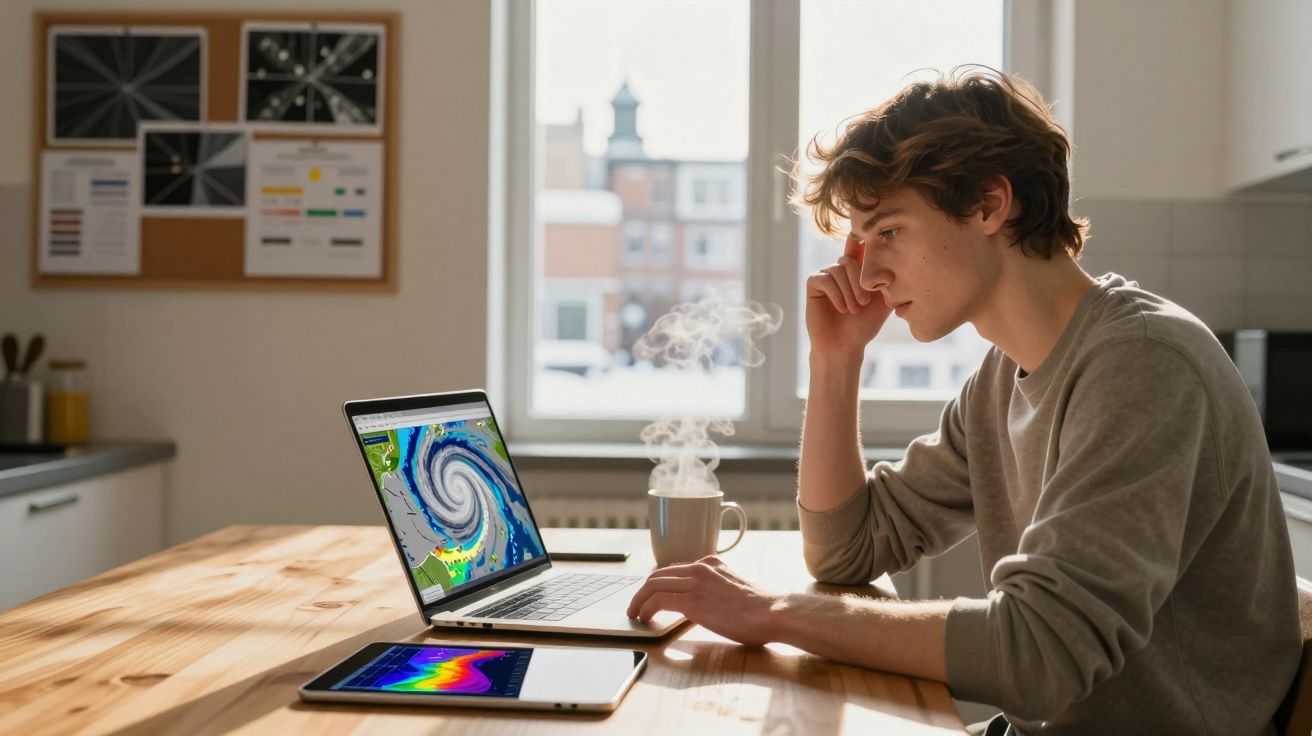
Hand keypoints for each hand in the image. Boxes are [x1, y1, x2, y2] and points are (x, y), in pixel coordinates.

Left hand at [626, 556, 778, 646]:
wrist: (772, 612)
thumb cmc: (760, 609)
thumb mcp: (735, 588)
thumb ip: (717, 589)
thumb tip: (705, 605)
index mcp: (711, 563)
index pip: (674, 570)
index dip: (658, 584)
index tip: (651, 597)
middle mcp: (701, 567)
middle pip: (658, 574)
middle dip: (642, 591)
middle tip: (635, 606)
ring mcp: (695, 582)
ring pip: (653, 585)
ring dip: (639, 601)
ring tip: (634, 614)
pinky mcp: (692, 600)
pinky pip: (658, 601)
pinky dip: (646, 609)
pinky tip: (645, 619)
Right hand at [805, 235, 892, 358]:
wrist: (845, 346)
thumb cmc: (864, 325)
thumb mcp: (884, 301)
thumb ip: (889, 281)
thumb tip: (897, 260)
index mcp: (858, 270)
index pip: (860, 247)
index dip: (863, 241)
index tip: (870, 240)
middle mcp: (841, 269)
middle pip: (849, 260)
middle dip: (859, 282)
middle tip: (864, 303)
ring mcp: (826, 275)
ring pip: (838, 270)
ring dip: (848, 292)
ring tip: (853, 310)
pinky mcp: (813, 283)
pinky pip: (825, 279)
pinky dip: (836, 295)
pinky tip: (841, 309)